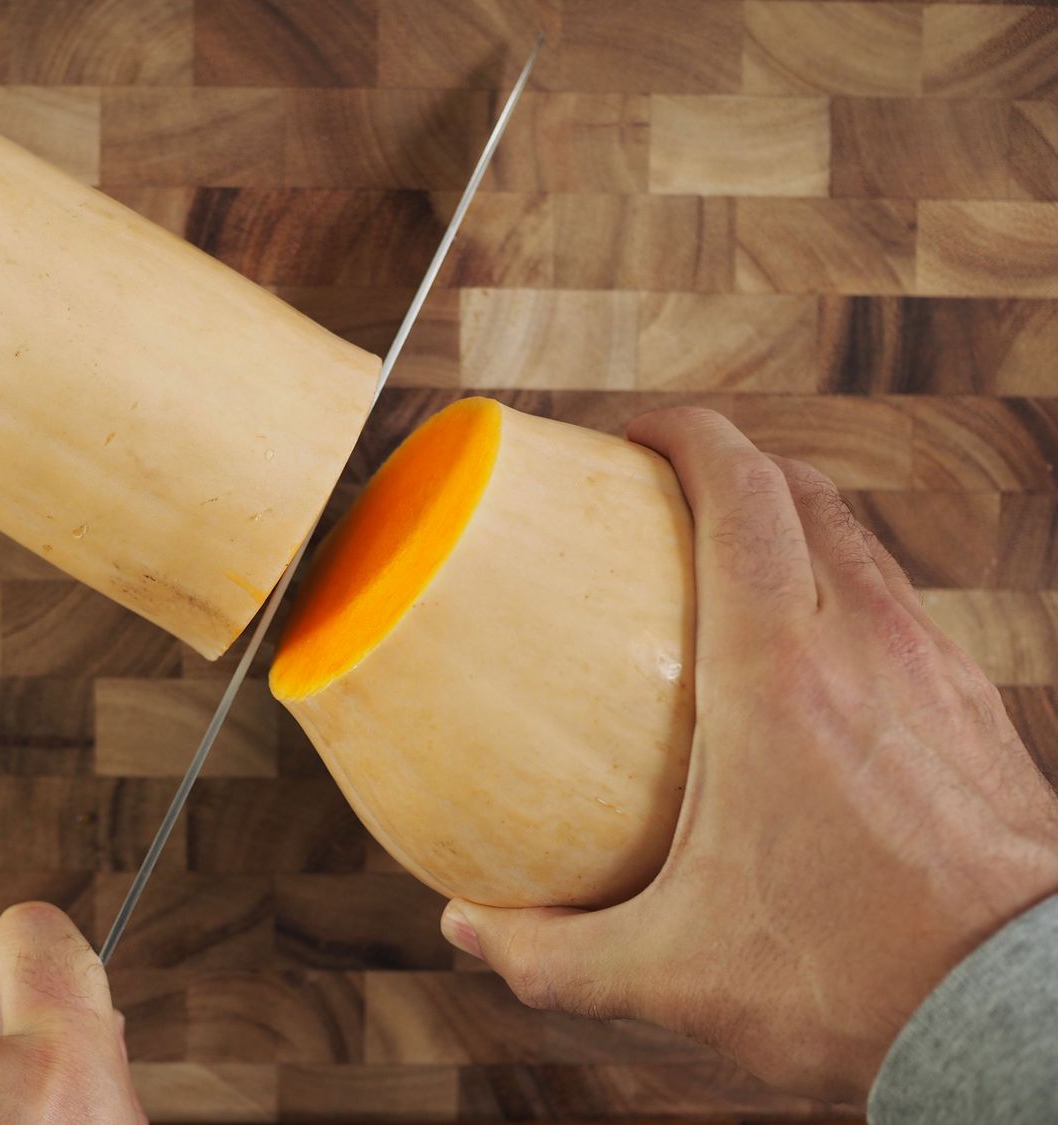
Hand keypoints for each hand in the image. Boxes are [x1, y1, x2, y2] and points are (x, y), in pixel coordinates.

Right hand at [439, 407, 1057, 1103]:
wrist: (1016, 1018)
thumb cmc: (855, 982)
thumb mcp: (677, 975)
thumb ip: (553, 953)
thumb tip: (466, 929)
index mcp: (778, 672)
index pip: (739, 487)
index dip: (682, 432)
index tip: (629, 437)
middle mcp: (863, 640)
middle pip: (796, 486)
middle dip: (724, 460)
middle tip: (654, 493)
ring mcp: (928, 663)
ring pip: (853, 534)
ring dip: (784, 517)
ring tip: (718, 559)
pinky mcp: (968, 701)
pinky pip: (892, 596)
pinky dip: (835, 581)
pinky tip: (802, 653)